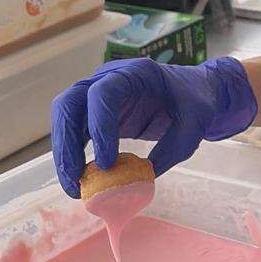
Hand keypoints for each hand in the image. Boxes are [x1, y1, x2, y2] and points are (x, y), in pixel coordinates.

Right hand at [50, 56, 256, 196]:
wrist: (195, 93)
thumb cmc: (196, 103)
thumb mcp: (194, 127)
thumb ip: (170, 150)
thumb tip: (139, 181)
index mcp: (136, 73)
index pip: (103, 93)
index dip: (99, 126)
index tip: (106, 163)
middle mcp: (109, 78)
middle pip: (70, 102)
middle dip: (67, 142)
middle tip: (76, 179)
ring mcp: (98, 93)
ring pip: (66, 118)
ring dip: (64, 152)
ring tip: (74, 188)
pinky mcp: (96, 112)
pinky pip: (76, 131)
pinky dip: (73, 154)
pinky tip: (80, 180)